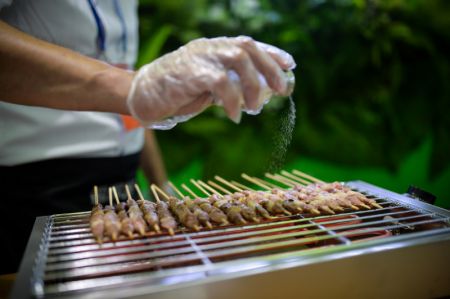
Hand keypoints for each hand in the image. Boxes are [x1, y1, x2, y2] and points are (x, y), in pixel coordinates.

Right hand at [127, 36, 295, 124]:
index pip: (248, 44)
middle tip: (279, 91)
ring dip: (253, 85)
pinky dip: (233, 100)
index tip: (290, 65)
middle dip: (269, 68)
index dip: (272, 53)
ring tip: (254, 109)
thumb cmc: (176, 93)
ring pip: (238, 59)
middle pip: (247, 47)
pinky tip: (235, 115)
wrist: (142, 95)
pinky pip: (221, 82)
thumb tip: (257, 94)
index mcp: (214, 49)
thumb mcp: (207, 86)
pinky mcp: (190, 72)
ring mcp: (199, 57)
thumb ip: (228, 85)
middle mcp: (208, 48)